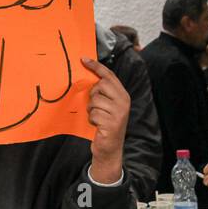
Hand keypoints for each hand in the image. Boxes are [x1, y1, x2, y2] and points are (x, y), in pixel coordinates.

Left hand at [81, 57, 129, 183]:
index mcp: (122, 95)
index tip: (84, 59)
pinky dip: (91, 120)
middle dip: (93, 94)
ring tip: (97, 118)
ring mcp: (119, 113)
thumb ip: (102, 93)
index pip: (109, 76)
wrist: (109, 149)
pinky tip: (97, 126)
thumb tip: (88, 77)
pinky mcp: (112, 123)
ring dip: (91, 110)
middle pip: (101, 85)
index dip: (96, 66)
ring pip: (95, 101)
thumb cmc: (104, 125)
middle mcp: (123, 102)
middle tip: (94, 106)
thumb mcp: (106, 106)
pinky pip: (94, 114)